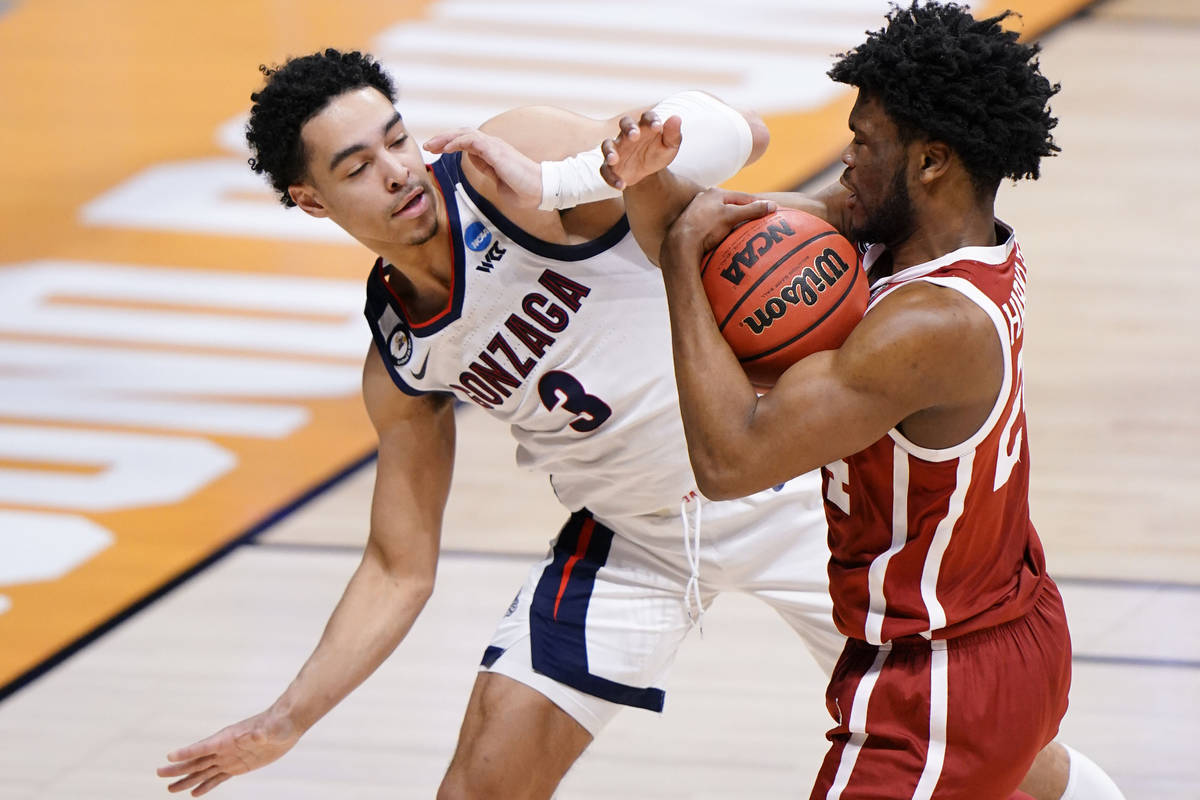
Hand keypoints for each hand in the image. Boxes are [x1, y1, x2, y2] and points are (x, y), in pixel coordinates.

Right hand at [156, 709, 299, 795]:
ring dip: (186, 780)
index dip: (187, 751)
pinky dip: (205, 786)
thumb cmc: (278, 723)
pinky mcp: (238, 767)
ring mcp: (229, 758)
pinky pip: (217, 778)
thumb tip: (254, 735)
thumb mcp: (272, 728)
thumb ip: (262, 733)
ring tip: (169, 789)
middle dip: (177, 767)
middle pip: (196, 760)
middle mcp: (224, 748)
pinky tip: (193, 793)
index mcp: (228, 738)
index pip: (204, 746)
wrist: (286, 724)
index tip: (169, 756)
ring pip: (202, 771)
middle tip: (158, 773)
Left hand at [425, 128, 541, 207]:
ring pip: (465, 134)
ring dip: (446, 138)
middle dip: (443, 138)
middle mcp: (493, 146)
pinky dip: (457, 142)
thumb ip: (486, 169)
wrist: (541, 191)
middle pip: (463, 134)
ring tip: (432, 145)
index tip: (436, 151)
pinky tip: (446, 148)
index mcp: (493, 153)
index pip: (468, 142)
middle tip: (428, 145)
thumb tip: (473, 162)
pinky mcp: (497, 151)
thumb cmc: (523, 189)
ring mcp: (495, 147)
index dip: (450, 144)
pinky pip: (473, 142)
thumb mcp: (498, 180)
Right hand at [599, 111, 682, 189]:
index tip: (657, 127)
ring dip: (609, 152)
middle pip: (624, 124)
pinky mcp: (610, 166)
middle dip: (628, 129)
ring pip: (607, 145)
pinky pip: (605, 170)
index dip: (651, 120)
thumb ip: (673, 134)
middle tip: (634, 135)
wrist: (648, 172)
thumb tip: (676, 118)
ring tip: (614, 160)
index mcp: (645, 126)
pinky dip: (611, 178)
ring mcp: (617, 149)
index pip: (647, 117)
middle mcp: (628, 135)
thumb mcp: (670, 146)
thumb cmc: (658, 153)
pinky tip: (621, 185)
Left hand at [661, 188, 777, 269]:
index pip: (743, 197)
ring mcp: (696, 212)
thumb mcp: (731, 216)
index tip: (769, 210)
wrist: (680, 245)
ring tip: (742, 232)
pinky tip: (724, 239)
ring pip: (719, 216)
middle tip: (757, 222)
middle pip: (730, 206)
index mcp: (715, 193)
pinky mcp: (691, 226)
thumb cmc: (706, 227)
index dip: (757, 204)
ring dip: (730, 222)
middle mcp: (703, 199)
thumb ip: (752, 210)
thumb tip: (772, 205)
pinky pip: (711, 226)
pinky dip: (719, 231)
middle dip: (743, 213)